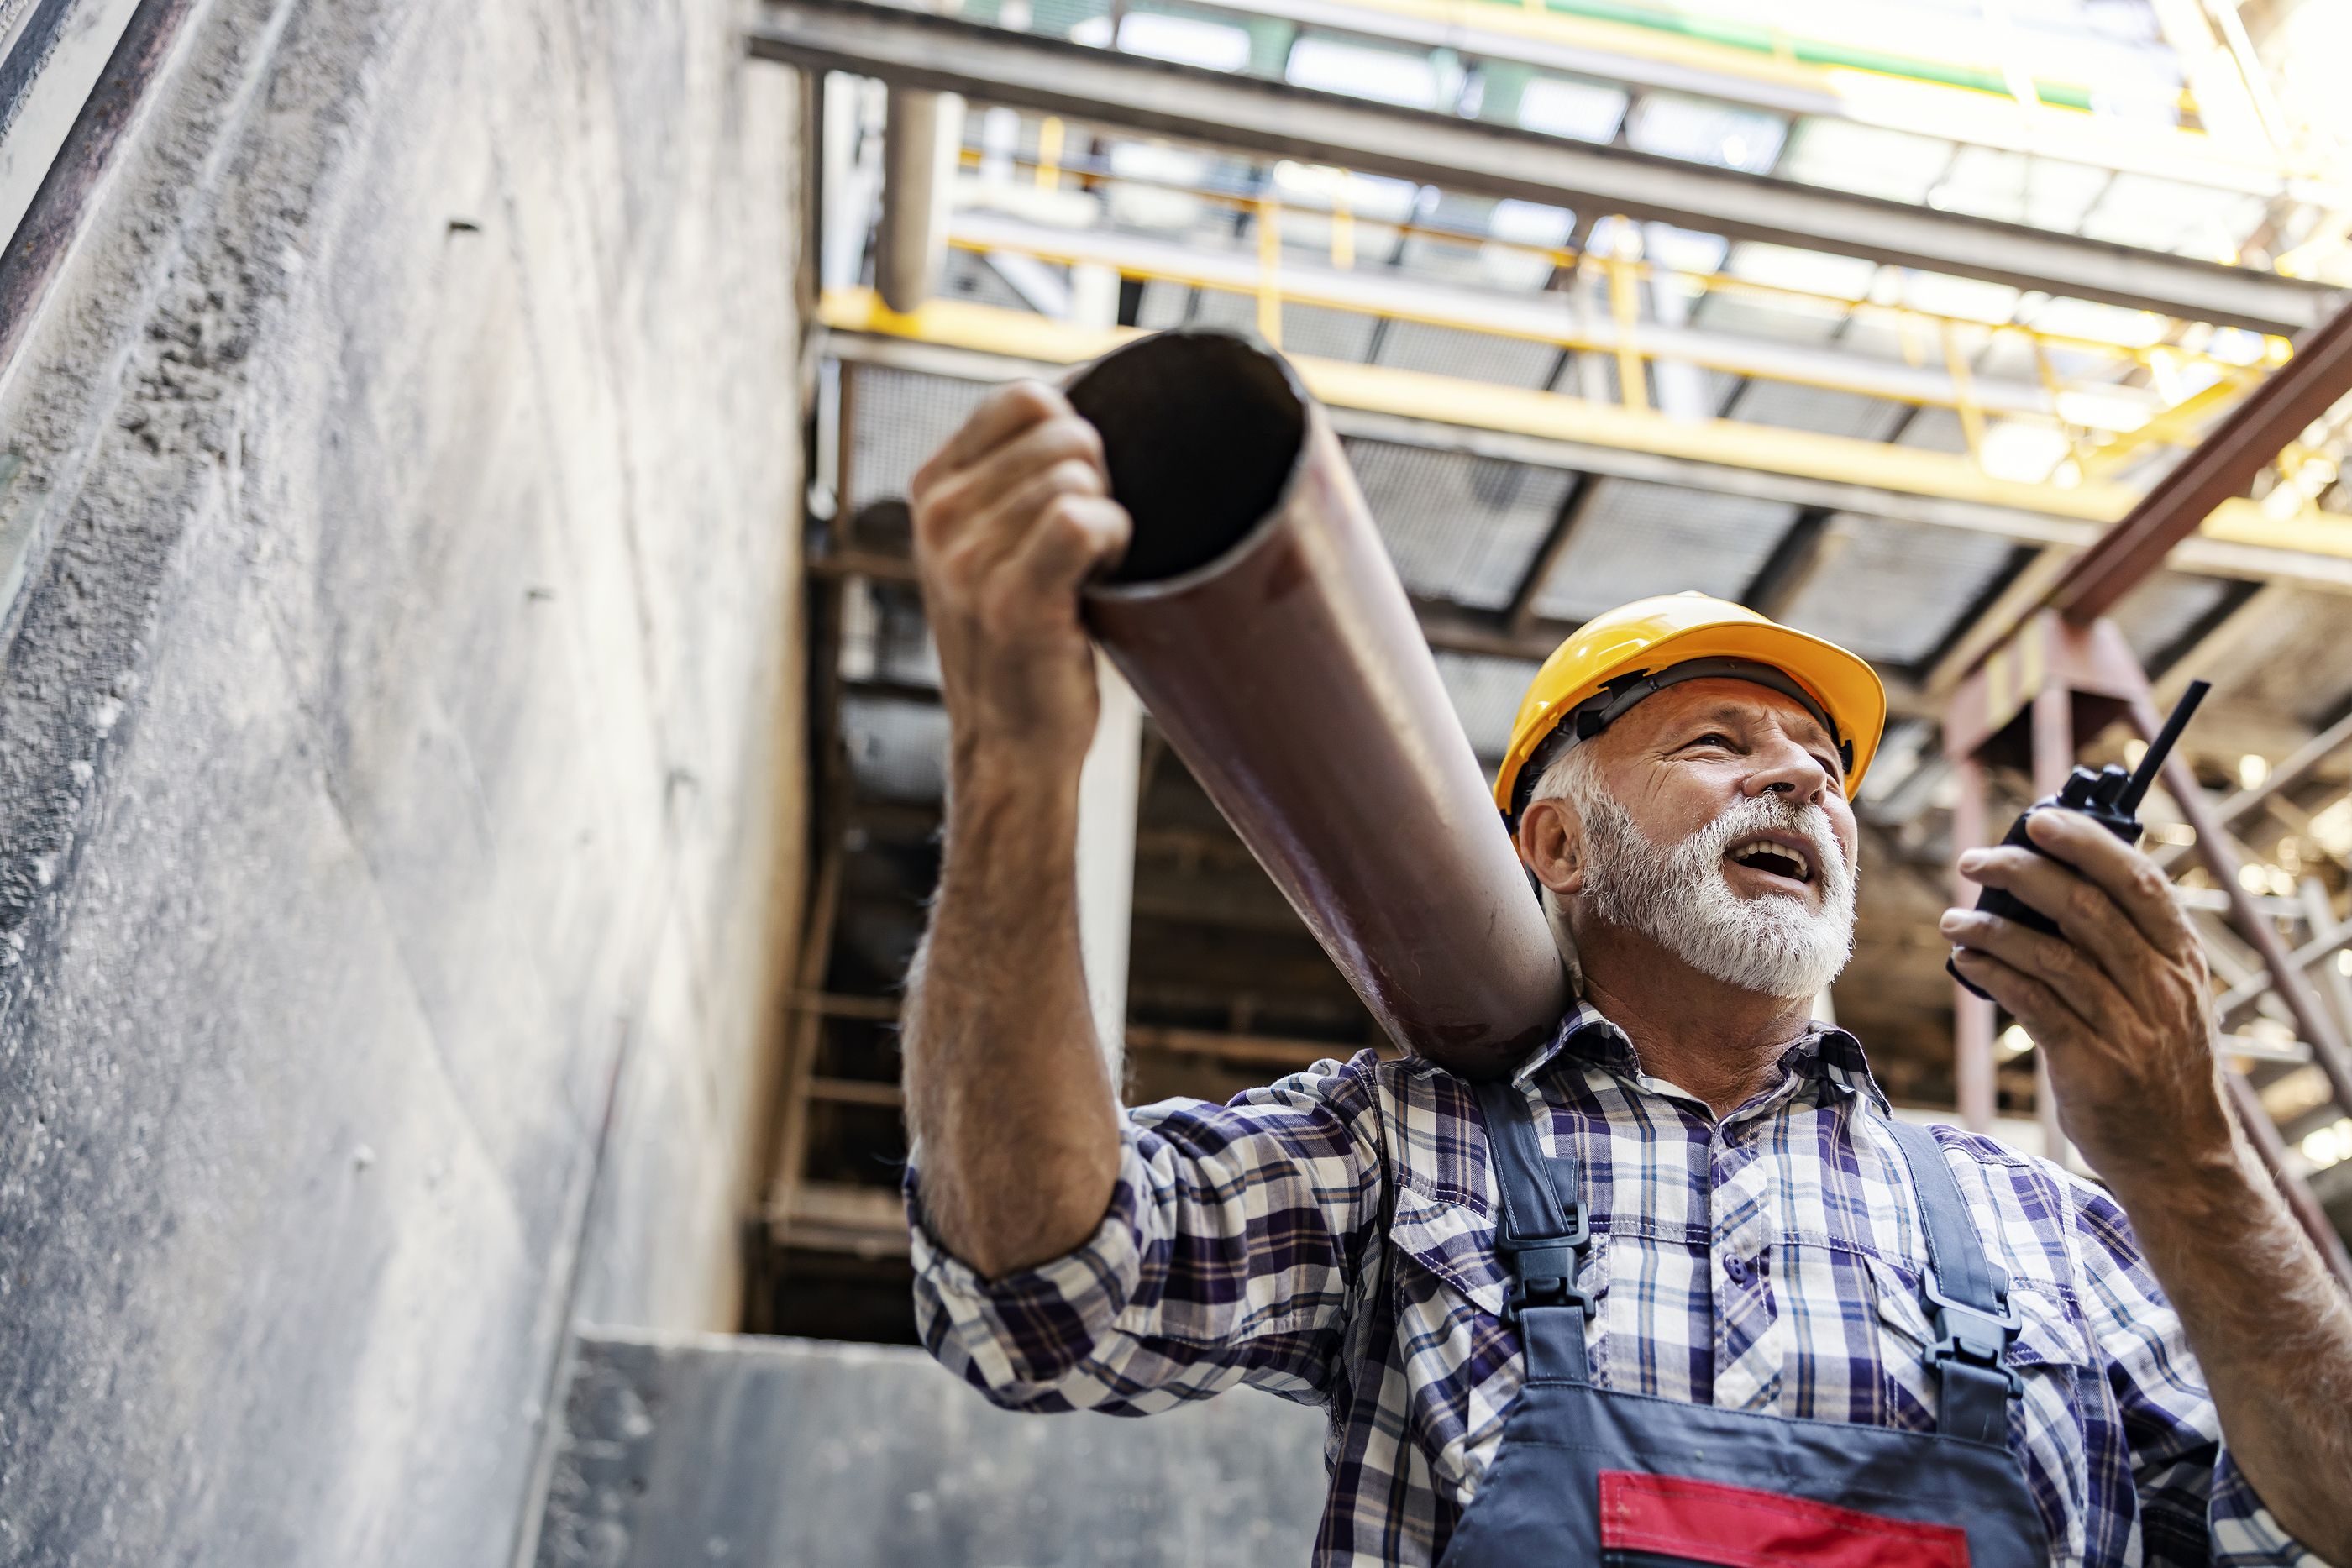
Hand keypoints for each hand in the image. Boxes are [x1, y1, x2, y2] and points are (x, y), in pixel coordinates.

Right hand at [910, 381, 1131, 779]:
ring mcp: (968, 559)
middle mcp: (939, 517)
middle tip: (1088, 538)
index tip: (1079, 481)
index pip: (1023, 398)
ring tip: (1089, 565)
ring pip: (1078, 477)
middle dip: (1099, 476)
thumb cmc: (1021, 641)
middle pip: (1063, 433)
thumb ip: (1016, 479)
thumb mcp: (989, 544)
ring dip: (1108, 516)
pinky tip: (1102, 573)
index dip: (1074, 426)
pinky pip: (1085, 520)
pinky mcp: (1012, 599)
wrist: (1009, 744)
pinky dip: (1114, 540)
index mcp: (933, 488)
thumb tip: (1090, 401)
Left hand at [1940, 809, 2234, 1184]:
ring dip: (1992, 928)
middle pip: (2087, 909)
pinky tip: (1965, 960)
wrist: (2183, 1159)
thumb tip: (2058, 886)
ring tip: (1952, 918)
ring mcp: (2129, 1029)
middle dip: (2023, 872)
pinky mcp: (2093, 1067)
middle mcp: (2161, 989)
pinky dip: (1994, 974)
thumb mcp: (2171, 1000)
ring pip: (2053, 955)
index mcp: (2182, 961)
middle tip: (1973, 859)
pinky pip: (2034, 1005)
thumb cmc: (2163, 1067)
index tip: (2039, 819)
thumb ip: (2130, 948)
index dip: (2089, 843)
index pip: (2139, 882)